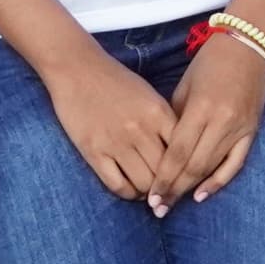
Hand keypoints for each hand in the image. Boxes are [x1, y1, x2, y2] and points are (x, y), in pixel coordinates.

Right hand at [39, 45, 178, 205]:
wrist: (77, 69)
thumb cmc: (116, 81)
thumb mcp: (149, 95)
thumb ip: (165, 121)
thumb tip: (181, 151)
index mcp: (159, 113)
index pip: (183, 152)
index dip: (187, 171)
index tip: (187, 180)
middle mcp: (141, 130)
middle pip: (165, 172)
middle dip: (170, 187)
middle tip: (169, 193)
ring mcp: (116, 142)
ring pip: (143, 183)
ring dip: (149, 193)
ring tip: (150, 193)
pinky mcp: (94, 152)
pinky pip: (117, 185)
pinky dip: (127, 193)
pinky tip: (130, 190)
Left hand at [163, 35, 264, 206]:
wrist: (247, 44)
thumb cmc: (208, 63)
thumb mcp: (184, 88)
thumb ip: (174, 121)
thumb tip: (161, 153)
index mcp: (201, 108)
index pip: (178, 153)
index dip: (163, 178)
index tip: (150, 197)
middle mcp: (222, 121)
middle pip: (194, 166)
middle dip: (174, 189)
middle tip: (157, 208)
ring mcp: (240, 127)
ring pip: (212, 167)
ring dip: (191, 188)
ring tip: (173, 204)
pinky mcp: (252, 130)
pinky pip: (236, 163)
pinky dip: (219, 181)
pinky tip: (202, 195)